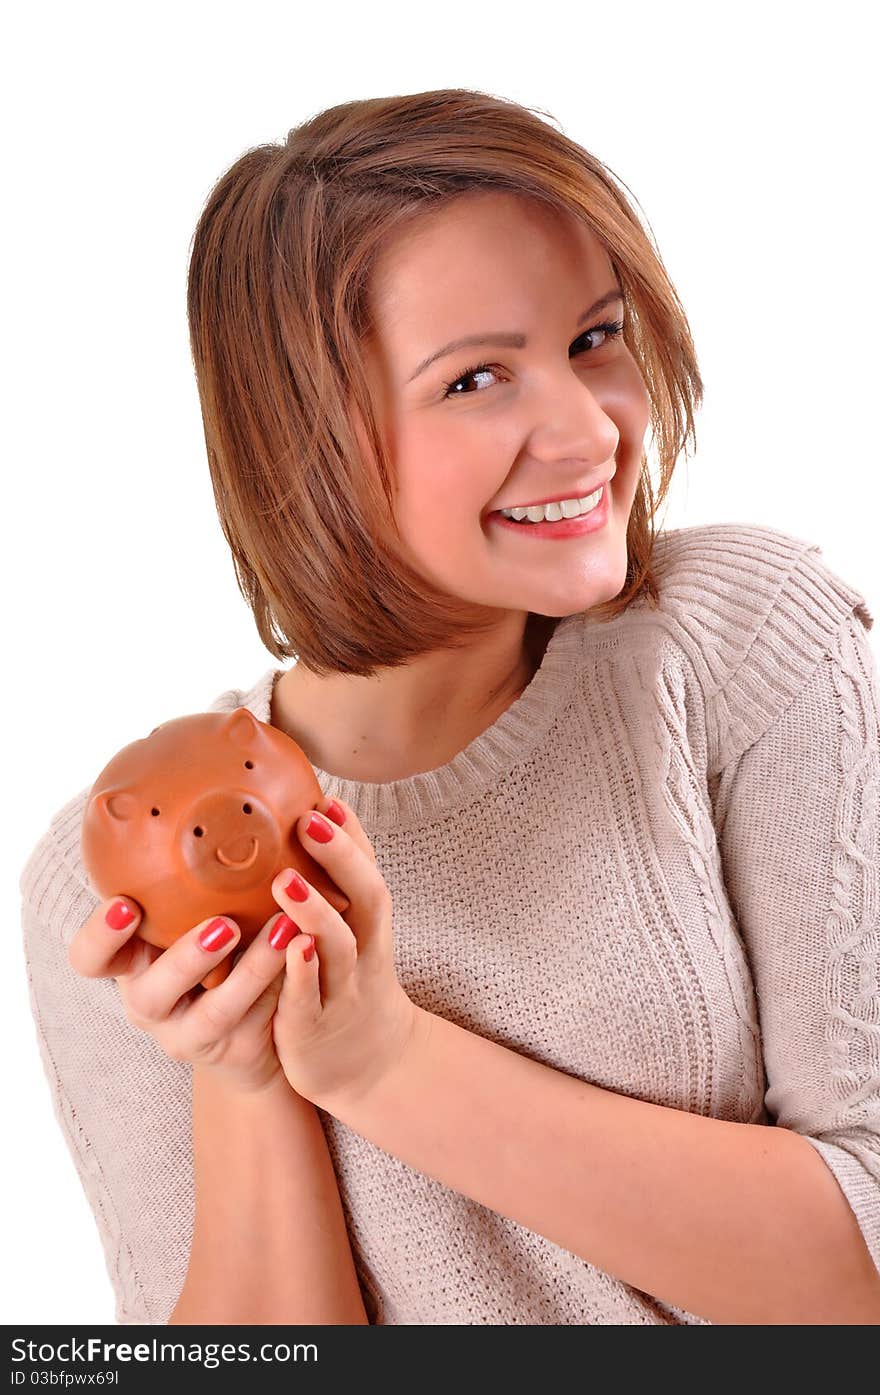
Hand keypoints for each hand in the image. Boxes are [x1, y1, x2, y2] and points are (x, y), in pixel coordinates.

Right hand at [67, 893, 301, 1094]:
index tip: (126, 903)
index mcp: (134, 962)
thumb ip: (194, 876)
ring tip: (284, 931)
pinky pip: (257, 1024)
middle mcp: (151, 1002)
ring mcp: (189, 1034)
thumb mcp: (198, 913)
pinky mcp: (232, 1052)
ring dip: (249, 972)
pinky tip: (304, 950)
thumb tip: (226, 780)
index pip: (91, 957)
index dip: (101, 936)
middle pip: (147, 993)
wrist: (253, 1023)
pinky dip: (280, 986)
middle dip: (185, 958)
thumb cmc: (221, 947)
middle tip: (225, 924)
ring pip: (211, 1014)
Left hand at [268, 796, 417, 1110]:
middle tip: (309, 822)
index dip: (352, 835)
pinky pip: (311, 999)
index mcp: (368, 924)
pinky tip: (289, 950)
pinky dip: (303, 974)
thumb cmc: (348, 983)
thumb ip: (333, 887)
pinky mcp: (315, 1026)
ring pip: (339, 948)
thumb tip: (307, 821)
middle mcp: (364, 951)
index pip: (368, 869)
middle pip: (367, 899)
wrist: (370, 1066)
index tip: (327, 797)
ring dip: (315, 912)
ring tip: (285, 880)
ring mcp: (343, 989)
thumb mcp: (351, 933)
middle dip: (341, 858)